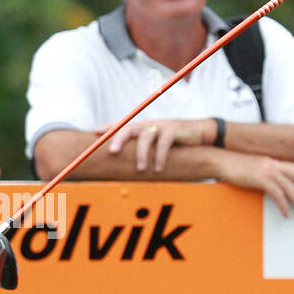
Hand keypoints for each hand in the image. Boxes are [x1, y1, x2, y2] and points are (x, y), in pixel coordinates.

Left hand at [98, 117, 214, 172]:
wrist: (199, 133)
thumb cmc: (176, 141)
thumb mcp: (158, 142)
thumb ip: (144, 147)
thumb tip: (129, 161)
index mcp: (142, 127)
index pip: (121, 125)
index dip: (108, 127)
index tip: (94, 132)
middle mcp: (149, 124)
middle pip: (129, 127)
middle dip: (118, 138)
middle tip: (112, 151)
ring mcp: (161, 126)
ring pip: (146, 137)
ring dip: (142, 154)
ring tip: (141, 169)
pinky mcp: (173, 130)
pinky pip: (164, 143)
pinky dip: (160, 156)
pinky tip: (159, 168)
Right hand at [210, 151, 293, 214]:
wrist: (218, 160)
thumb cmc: (233, 166)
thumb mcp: (253, 169)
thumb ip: (264, 175)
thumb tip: (272, 186)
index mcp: (273, 162)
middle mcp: (273, 164)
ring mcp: (267, 170)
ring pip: (290, 186)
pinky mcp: (259, 178)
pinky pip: (275, 193)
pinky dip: (283, 204)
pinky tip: (286, 213)